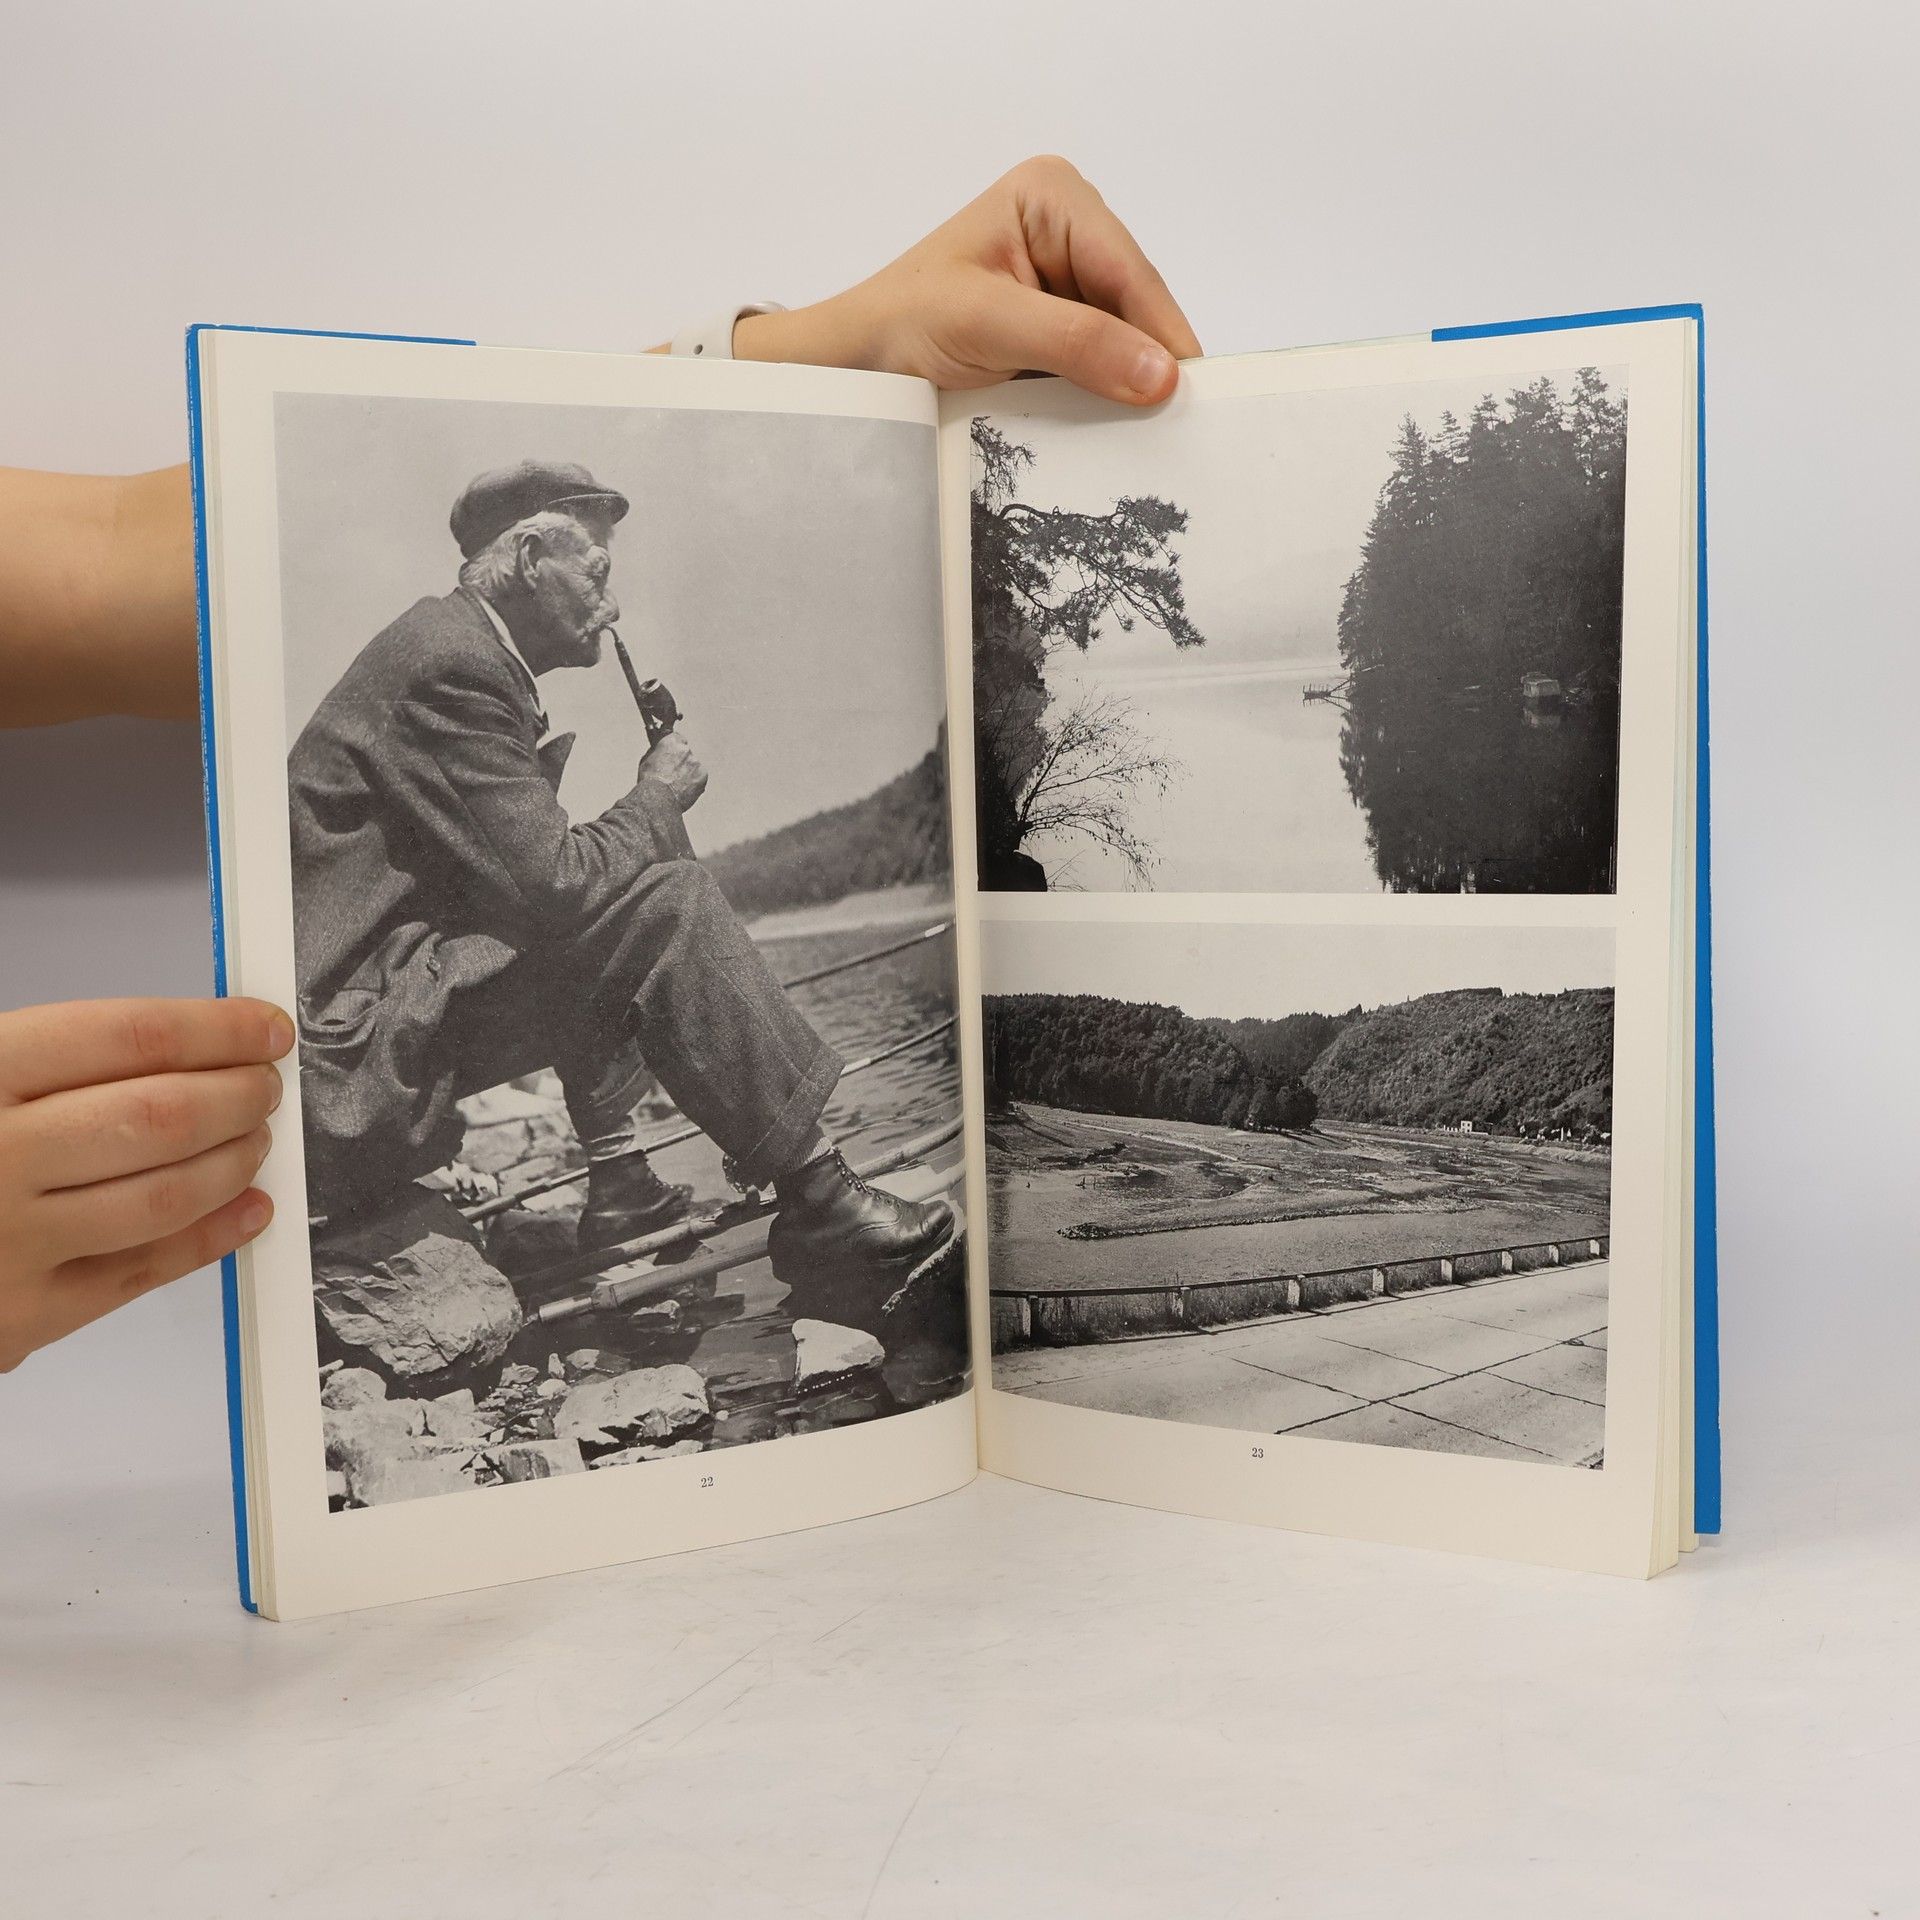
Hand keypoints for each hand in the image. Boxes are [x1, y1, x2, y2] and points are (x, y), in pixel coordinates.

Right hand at [0, 997, 291, 1371]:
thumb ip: (39, 1057)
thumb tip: (176, 1040)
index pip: (129, 1037)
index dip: (216, 1028)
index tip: (263, 1027)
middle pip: (160, 1116)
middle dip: (237, 1094)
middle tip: (264, 1082)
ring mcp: (10, 1245)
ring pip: (166, 1195)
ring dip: (235, 1160)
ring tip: (255, 1136)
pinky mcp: (20, 1318)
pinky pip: (140, 1273)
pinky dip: (211, 1237)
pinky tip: (246, 1209)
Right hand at [638, 731, 707, 812]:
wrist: (658, 799)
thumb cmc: (649, 781)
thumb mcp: (647, 760)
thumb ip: (658, 751)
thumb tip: (661, 749)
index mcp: (671, 741)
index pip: (677, 738)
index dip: (674, 748)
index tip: (672, 754)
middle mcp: (686, 749)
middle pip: (686, 753)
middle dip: (681, 761)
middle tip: (673, 773)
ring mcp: (695, 762)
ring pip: (693, 765)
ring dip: (688, 772)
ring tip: (676, 784)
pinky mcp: (703, 775)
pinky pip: (699, 776)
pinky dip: (694, 782)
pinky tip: (683, 788)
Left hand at [734, 156, 1201, 404]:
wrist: (851, 368)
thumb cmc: (899, 325)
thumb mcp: (988, 325)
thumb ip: (1077, 343)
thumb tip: (1160, 373)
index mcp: (1054, 197)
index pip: (1128, 270)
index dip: (1162, 332)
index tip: (1191, 390)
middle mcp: (1069, 232)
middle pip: (1135, 306)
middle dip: (1149, 360)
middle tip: (1181, 426)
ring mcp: (1067, 285)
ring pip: (1125, 341)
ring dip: (1130, 385)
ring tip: (1155, 436)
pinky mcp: (1059, 333)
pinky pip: (1101, 367)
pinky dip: (1107, 399)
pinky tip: (1117, 430)